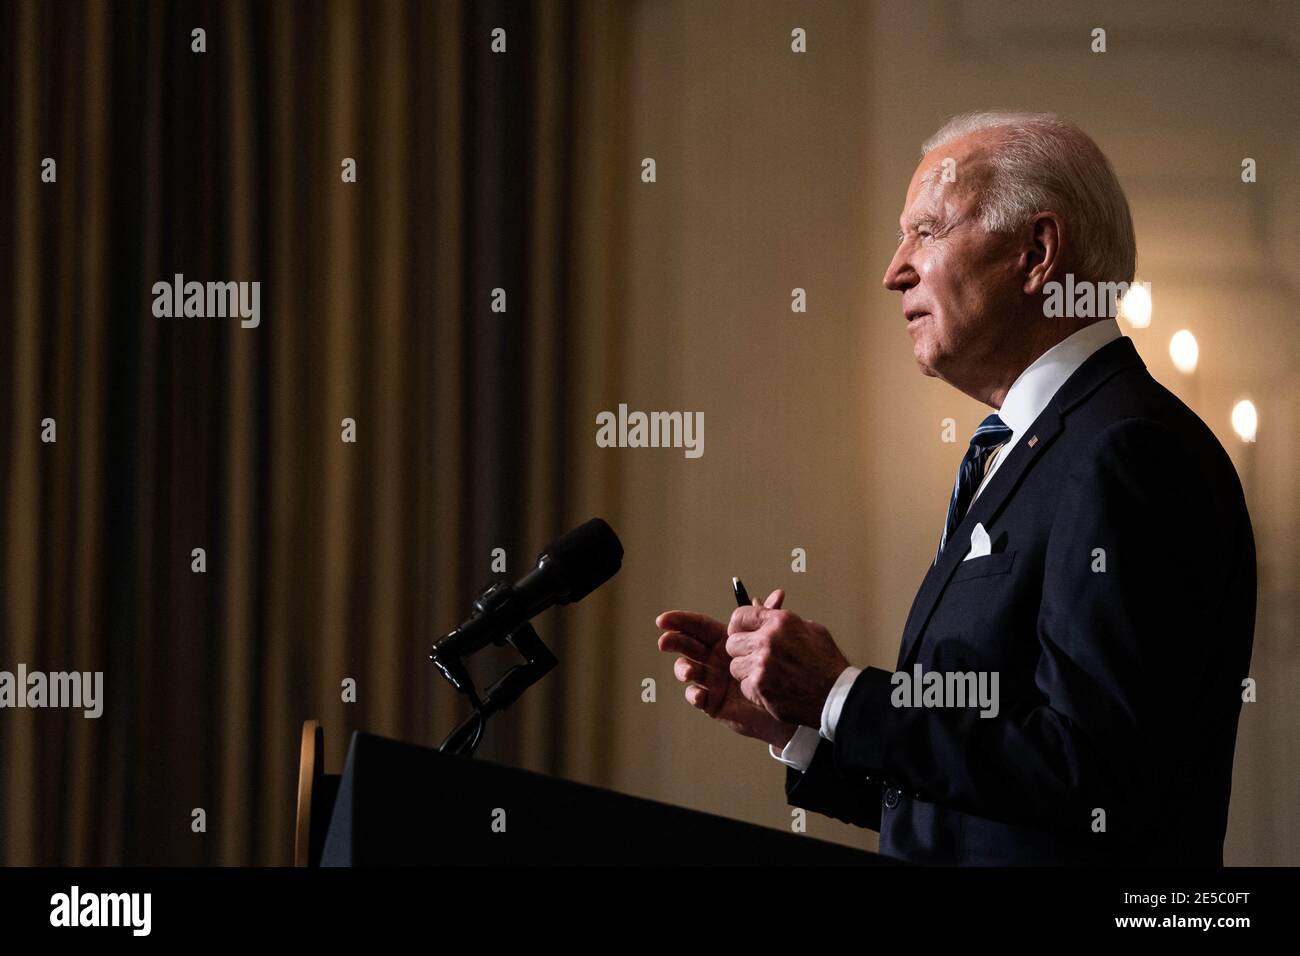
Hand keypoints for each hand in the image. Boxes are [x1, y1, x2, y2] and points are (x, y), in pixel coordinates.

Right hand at [657, 589, 796, 749]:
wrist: (786, 701)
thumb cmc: (776, 669)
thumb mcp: (772, 640)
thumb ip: (770, 618)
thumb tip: (778, 594)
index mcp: (721, 640)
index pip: (696, 626)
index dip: (679, 621)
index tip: (662, 620)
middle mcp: (711, 659)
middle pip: (686, 646)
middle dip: (673, 641)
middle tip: (665, 642)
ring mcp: (709, 680)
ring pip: (687, 670)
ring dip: (683, 668)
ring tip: (689, 671)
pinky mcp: (711, 701)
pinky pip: (696, 696)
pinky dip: (694, 694)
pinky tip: (699, 694)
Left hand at [725, 604, 849, 728]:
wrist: (837, 695)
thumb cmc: (826, 663)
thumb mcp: (810, 629)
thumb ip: (780, 617)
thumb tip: (759, 605)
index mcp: (780, 622)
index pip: (740, 615)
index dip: (738, 626)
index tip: (742, 633)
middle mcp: (767, 641)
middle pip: (732, 643)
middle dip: (741, 650)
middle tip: (755, 657)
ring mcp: (762, 665)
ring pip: (735, 666)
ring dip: (747, 671)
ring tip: (767, 674)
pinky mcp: (759, 687)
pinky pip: (743, 685)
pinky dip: (755, 689)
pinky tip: (772, 688)